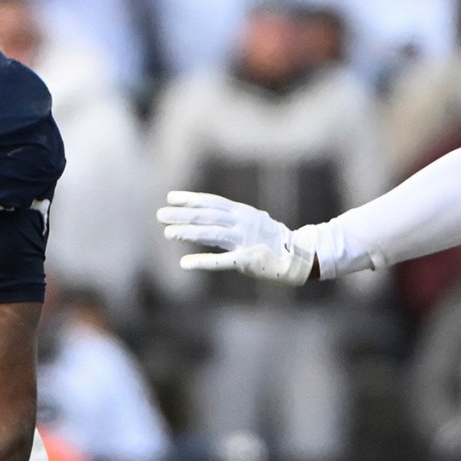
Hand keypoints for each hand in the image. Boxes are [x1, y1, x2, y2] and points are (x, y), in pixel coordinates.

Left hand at [159, 191, 313, 284]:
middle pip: (207, 216)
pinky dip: (202, 261)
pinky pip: (221, 261)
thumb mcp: (254, 222)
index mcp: (243, 212)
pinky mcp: (247, 260)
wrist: (299, 257)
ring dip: (188, 232)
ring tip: (168, 232)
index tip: (171, 198)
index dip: (191, 199)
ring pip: (211, 234)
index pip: (212, 202)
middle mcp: (242, 223)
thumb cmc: (274, 241)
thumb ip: (233, 219)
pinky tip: (185, 263)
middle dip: (182, 215)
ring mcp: (245, 241)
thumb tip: (210, 217)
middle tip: (161, 215)